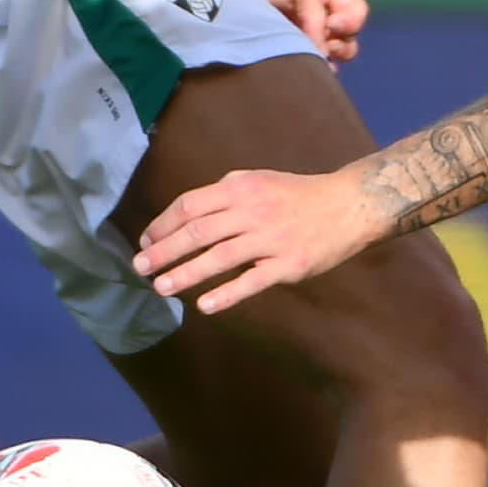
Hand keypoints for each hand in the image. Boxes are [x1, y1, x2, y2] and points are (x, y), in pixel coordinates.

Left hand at [132, 164, 396, 313]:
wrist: (348, 205)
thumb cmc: (298, 195)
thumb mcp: (259, 181)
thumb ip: (226, 195)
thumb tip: (187, 215)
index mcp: (241, 188)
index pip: (190, 205)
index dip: (163, 224)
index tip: (145, 241)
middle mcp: (252, 210)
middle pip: (197, 232)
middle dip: (164, 251)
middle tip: (140, 268)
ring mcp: (271, 238)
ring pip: (219, 257)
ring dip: (186, 273)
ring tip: (162, 287)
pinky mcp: (288, 264)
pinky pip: (252, 281)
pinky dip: (227, 294)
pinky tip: (205, 305)